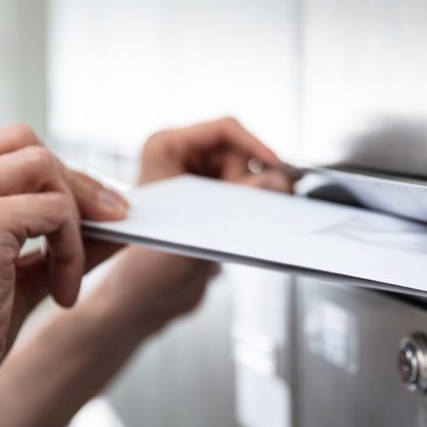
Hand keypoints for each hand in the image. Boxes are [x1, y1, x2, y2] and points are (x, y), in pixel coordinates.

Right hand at [0, 124, 127, 402]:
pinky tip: (63, 293)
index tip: (97, 205)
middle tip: (115, 217)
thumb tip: (115, 218)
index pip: (7, 149)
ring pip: (41, 164)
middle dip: (76, 179)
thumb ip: (65, 242)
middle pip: (24, 142)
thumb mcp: (24, 277)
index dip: (57, 173)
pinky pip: (56, 211)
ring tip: (71, 269)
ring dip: (74, 213)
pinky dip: (73, 250)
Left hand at [91, 117, 292, 334]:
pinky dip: (250, 205)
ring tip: (230, 223)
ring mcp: (197, 177)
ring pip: (246, 172)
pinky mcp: (211, 198)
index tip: (278, 168)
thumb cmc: (151, 265)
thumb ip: (240, 199)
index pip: (223, 130)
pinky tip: (236, 225)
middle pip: (239, 151)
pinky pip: (245, 190)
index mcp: (165, 148)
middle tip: (247, 209)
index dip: (257, 146)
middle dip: (249, 180)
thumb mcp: (200, 227)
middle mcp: (181, 157)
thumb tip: (277, 179)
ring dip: (249, 196)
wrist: (148, 297)